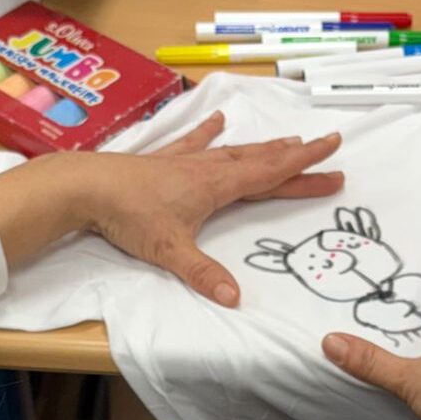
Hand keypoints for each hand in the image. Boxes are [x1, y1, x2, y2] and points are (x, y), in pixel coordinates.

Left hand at [80, 112, 343, 305]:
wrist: (87, 187)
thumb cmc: (128, 216)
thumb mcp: (169, 250)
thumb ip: (203, 274)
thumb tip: (235, 298)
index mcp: (216, 187)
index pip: (271, 175)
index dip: (304, 167)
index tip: (334, 156)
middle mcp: (207, 169)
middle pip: (261, 161)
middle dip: (296, 159)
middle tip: (328, 152)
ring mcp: (185, 161)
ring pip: (235, 151)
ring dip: (264, 148)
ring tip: (288, 140)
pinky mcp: (163, 160)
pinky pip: (194, 143)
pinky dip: (208, 132)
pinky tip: (217, 121)